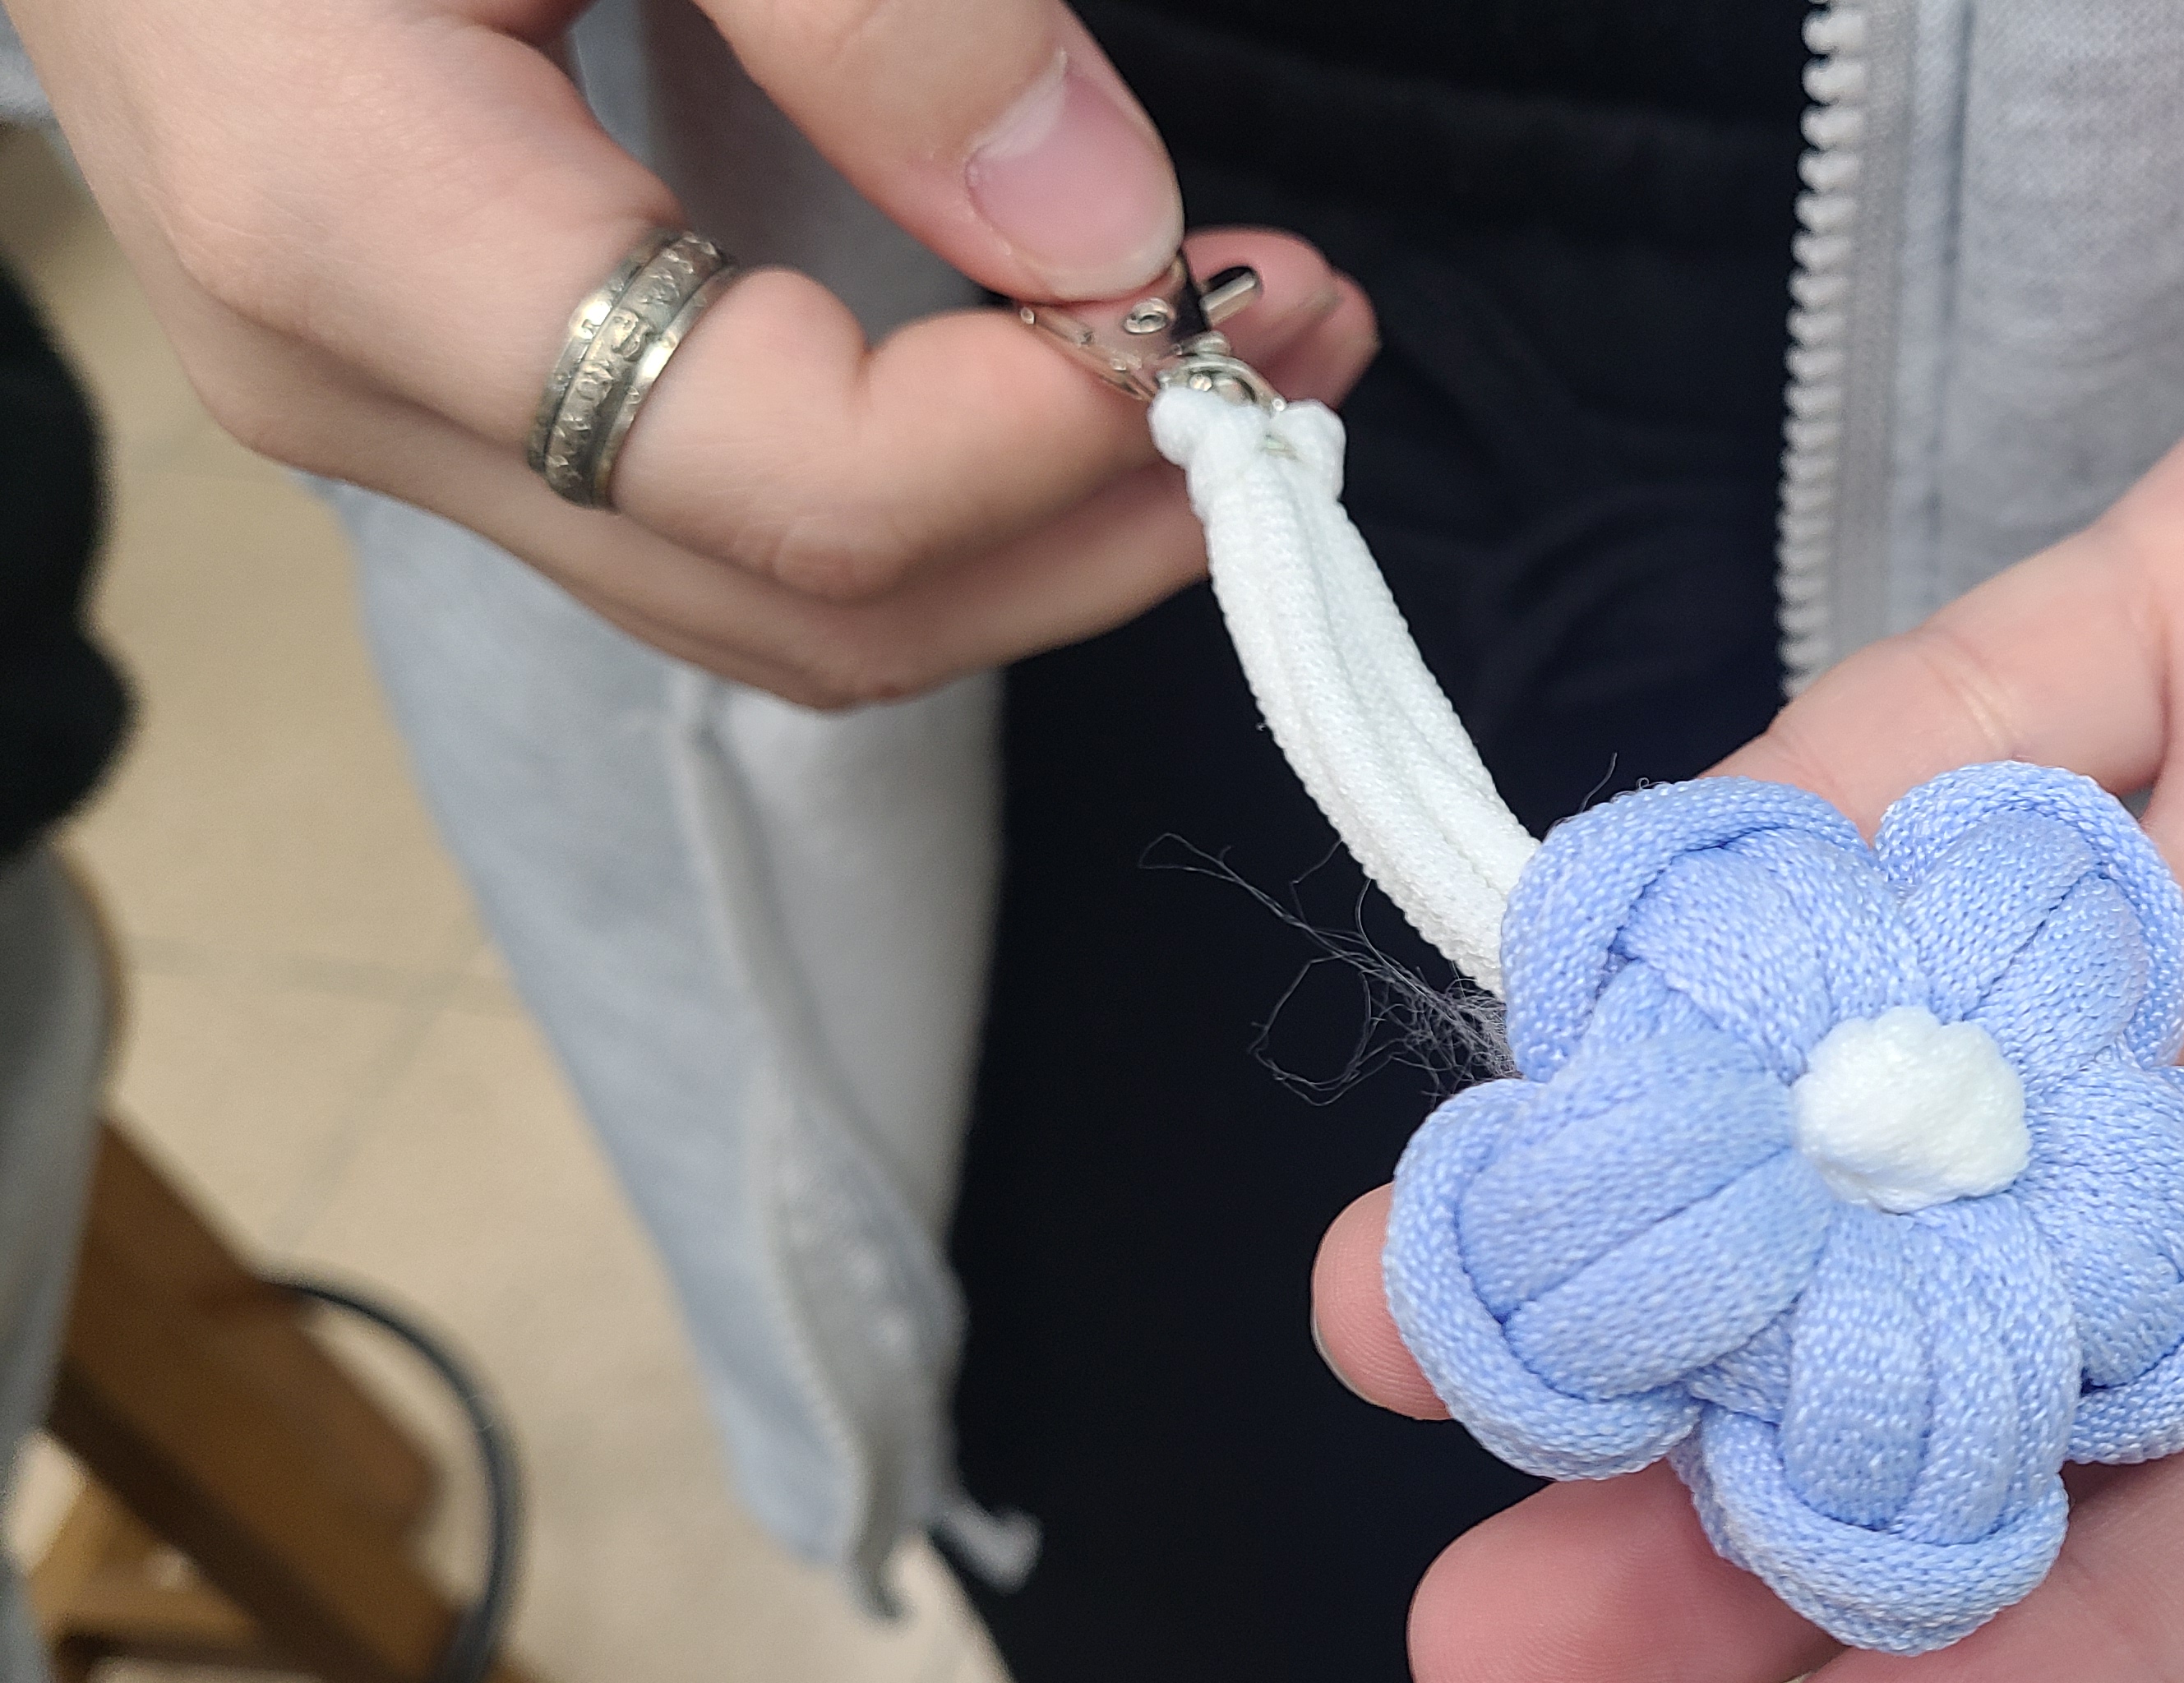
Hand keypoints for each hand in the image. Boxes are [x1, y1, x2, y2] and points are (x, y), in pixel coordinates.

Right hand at [8, 0, 1374, 703]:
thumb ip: (863, 6)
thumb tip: (1100, 226)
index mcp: (355, 231)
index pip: (796, 485)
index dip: (1055, 434)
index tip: (1241, 302)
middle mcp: (352, 381)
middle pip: (807, 608)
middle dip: (1098, 513)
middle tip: (1317, 350)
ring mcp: (384, 403)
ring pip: (774, 599)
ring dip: (1044, 508)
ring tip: (1244, 352)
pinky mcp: (444, 375)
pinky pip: (722, 508)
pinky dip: (932, 460)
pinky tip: (1066, 345)